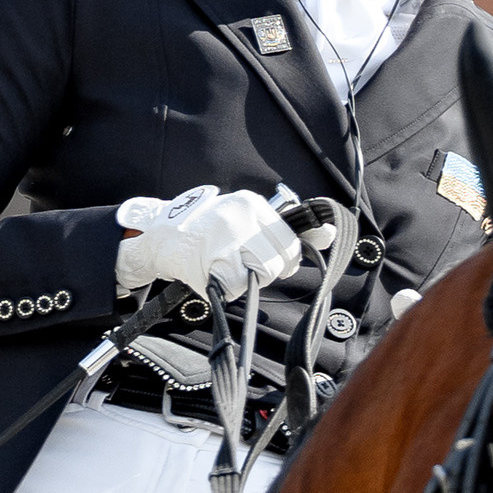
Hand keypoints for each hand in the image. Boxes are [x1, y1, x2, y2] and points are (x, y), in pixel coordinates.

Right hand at [115, 185, 302, 300]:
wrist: (163, 238)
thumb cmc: (209, 230)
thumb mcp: (244, 217)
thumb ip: (282, 227)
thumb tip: (330, 234)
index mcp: (252, 204)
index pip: (290, 237)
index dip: (290, 257)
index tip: (284, 260)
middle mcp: (241, 216)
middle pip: (281, 259)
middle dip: (271, 271)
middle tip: (250, 266)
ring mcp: (227, 238)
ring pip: (263, 273)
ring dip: (250, 280)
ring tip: (232, 269)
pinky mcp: (214, 261)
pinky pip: (239, 286)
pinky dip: (230, 288)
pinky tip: (216, 274)